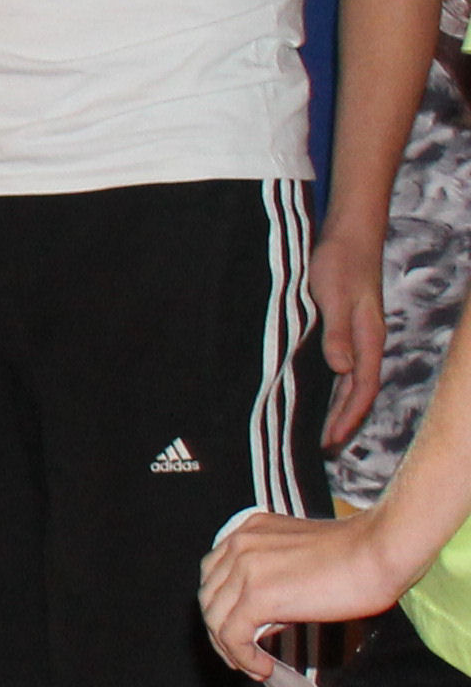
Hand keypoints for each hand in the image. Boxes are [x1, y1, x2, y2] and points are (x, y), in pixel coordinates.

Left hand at [201, 504, 415, 678]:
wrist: (380, 551)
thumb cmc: (359, 555)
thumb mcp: (300, 555)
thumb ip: (273, 574)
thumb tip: (263, 615)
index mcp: (248, 530)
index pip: (214, 573)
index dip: (221, 606)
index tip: (236, 630)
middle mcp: (240, 545)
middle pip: (209, 596)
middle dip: (220, 630)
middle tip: (240, 655)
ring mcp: (245, 568)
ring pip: (215, 618)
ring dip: (229, 649)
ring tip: (253, 666)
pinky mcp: (258, 595)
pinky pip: (232, 636)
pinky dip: (242, 658)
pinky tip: (263, 669)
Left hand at [310, 219, 387, 443]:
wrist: (348, 236)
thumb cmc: (341, 263)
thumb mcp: (333, 296)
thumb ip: (337, 332)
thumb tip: (342, 369)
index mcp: (369, 339)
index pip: (363, 388)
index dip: (349, 417)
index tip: (332, 440)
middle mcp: (366, 343)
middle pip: (359, 392)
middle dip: (344, 422)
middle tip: (324, 449)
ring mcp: (358, 337)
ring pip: (350, 382)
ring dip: (337, 408)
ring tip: (320, 433)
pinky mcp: (345, 329)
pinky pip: (342, 368)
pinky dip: (332, 387)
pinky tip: (316, 395)